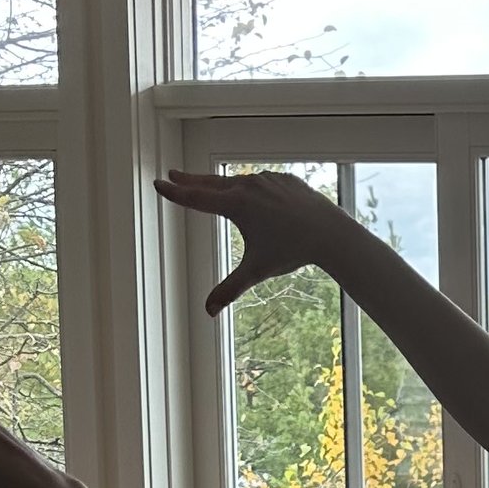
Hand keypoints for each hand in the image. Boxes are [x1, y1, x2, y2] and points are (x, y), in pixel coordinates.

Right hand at [159, 168, 357, 313]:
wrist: (330, 233)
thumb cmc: (291, 251)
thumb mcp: (256, 271)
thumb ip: (230, 288)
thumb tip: (208, 313)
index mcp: (235, 204)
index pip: (196, 198)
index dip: (175, 193)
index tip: (158, 184)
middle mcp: (247, 186)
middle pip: (211, 182)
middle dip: (191, 179)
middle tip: (173, 174)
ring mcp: (267, 179)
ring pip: (238, 181)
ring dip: (222, 184)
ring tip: (211, 186)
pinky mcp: (284, 179)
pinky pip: (262, 182)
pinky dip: (251, 186)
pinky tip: (250, 190)